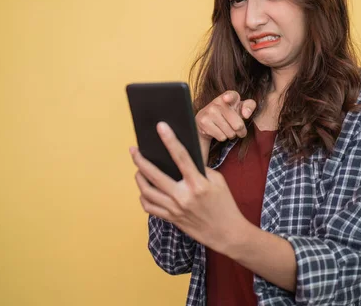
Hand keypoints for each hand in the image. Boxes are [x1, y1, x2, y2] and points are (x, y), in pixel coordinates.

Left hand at [131, 121, 249, 255]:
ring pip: (147, 192)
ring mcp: (175, 209)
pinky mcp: (171, 219)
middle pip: (154, 175)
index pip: (181, 156)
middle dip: (141, 160)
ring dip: (139, 178)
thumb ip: (200, 169)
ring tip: (138, 169)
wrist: (227, 233)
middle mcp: (184, 196)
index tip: (160, 126)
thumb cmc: (224, 204)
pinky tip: (145, 190)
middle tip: (134, 150)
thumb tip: (181, 158)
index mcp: (198, 184)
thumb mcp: (218, 181)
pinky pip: (149, 207)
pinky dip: (144, 197)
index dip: (169, 139)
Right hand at [195, 91, 256, 160]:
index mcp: (228, 96)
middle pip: (238, 125)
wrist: (208, 121)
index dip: (229, 97)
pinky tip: (218, 131)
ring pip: (230, 133)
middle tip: (237, 129)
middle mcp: (217, 102)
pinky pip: (221, 137)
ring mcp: (209, 112)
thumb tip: (246, 114)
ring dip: (231, 134)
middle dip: (240, 131)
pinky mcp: (203, 122)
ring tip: (226, 129)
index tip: (226, 98)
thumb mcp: (240, 108)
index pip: (231, 96)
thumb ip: (249, 106)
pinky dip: (222, 137)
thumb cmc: (229, 114)